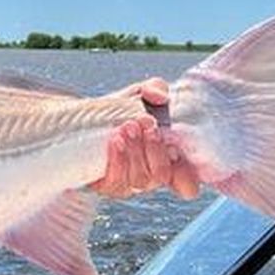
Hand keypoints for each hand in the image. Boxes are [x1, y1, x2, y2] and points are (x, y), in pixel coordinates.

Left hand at [89, 78, 200, 200]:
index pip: (188, 183)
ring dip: (136, 152)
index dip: (188, 176)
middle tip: (146, 124)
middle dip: (156, 150)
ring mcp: (130, 183)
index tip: (177, 151)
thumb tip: (159, 96)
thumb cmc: (122, 109)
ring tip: (127, 127)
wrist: (85, 118)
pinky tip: (115, 140)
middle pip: (162, 175)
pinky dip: (118, 159)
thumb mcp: (140, 94)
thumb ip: (155, 89)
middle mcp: (152, 175)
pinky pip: (116, 181)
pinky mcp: (108, 185)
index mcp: (169, 160)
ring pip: (141, 179)